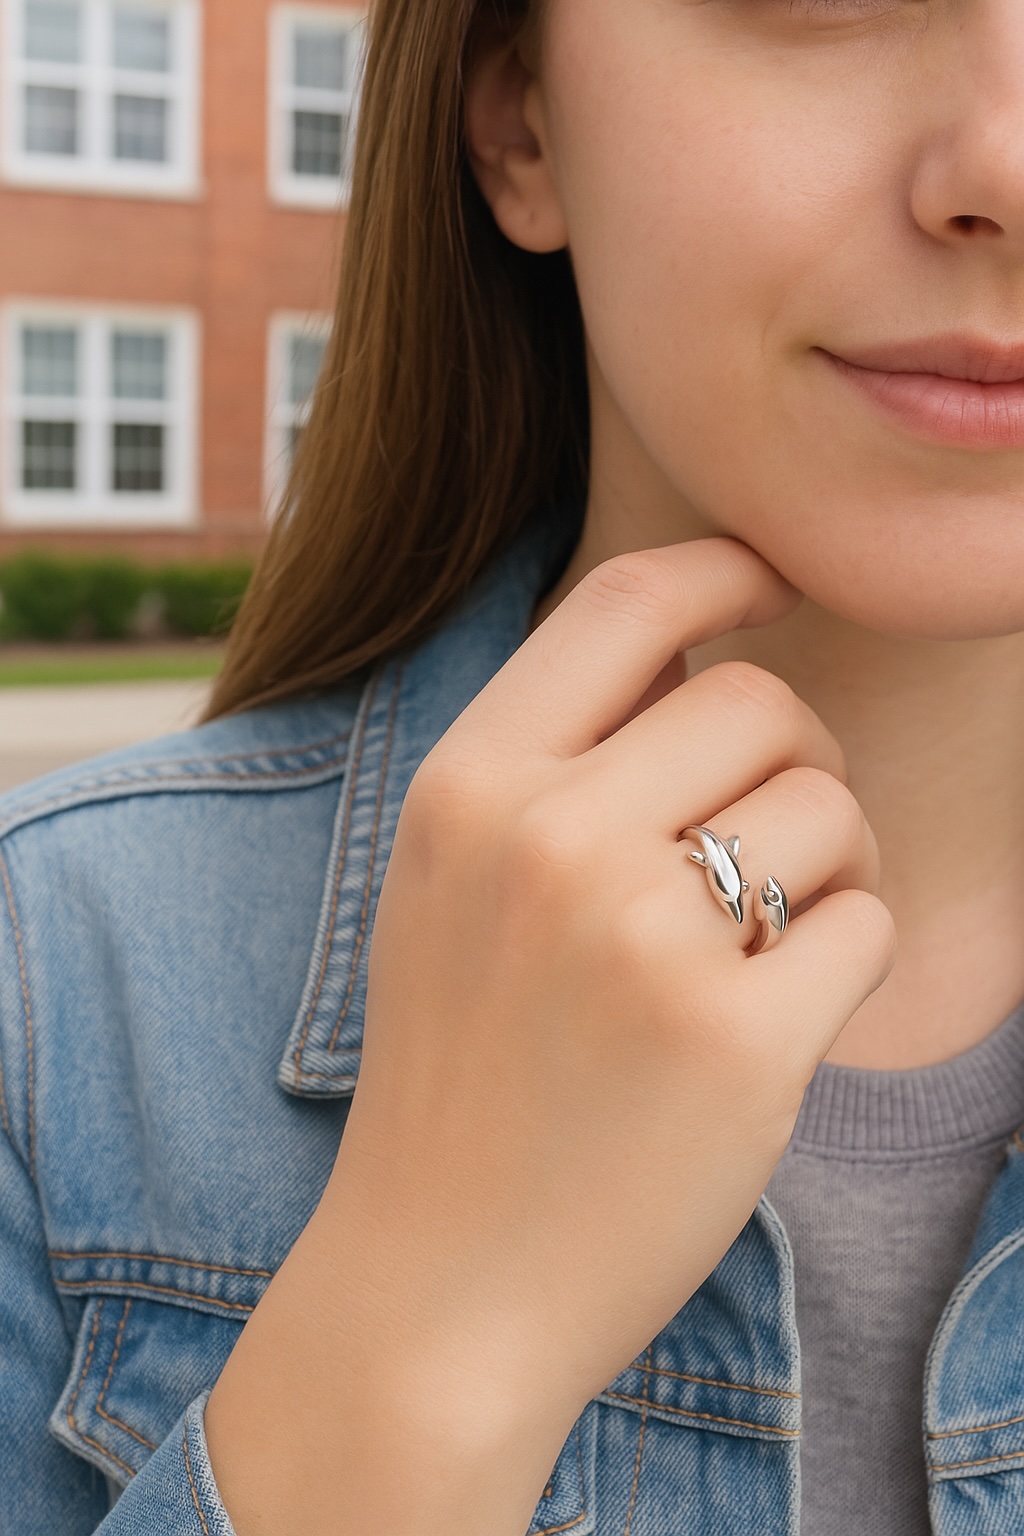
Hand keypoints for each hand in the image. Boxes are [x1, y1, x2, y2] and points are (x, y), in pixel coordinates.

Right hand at [328, 536, 895, 1446]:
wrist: (439, 1285)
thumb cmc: (458, 1074)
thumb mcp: (449, 887)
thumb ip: (548, 766)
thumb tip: (702, 663)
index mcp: (468, 786)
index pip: (625, 602)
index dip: (722, 570)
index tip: (774, 584)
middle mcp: (547, 838)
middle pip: (758, 700)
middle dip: (798, 754)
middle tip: (777, 838)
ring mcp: (640, 937)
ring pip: (828, 806)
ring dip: (830, 864)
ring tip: (765, 941)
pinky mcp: (736, 1039)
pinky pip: (866, 924)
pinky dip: (845, 959)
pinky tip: (775, 1016)